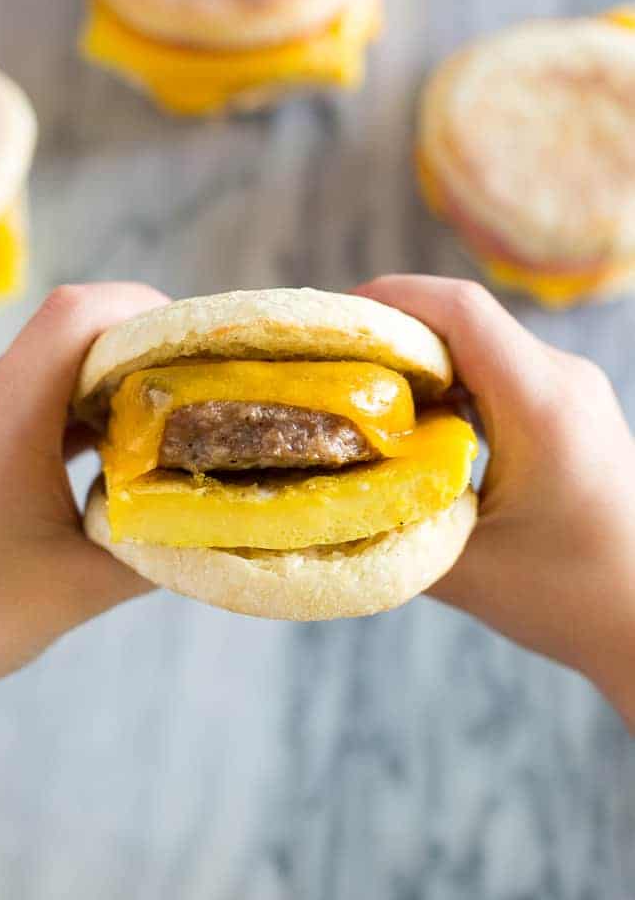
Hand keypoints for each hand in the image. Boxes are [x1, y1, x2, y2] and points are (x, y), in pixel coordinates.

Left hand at [0, 283, 169, 727]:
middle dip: (134, 351)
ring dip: (101, 385)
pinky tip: (102, 450)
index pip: (71, 316)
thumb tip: (221, 520)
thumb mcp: (83, 584)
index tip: (187, 346)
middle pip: (65, 334)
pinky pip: (19, 398)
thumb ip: (160, 546)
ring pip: (43, 366)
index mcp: (0, 420)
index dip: (139, 310)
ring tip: (153, 423)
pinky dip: (68, 413)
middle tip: (187, 388)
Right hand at [356, 275, 634, 731]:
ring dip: (421, 359)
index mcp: (544, 405)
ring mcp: (571, 390)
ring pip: (480, 343)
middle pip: (466, 319)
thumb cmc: (575, 598)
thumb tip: (325, 500)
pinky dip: (450, 383)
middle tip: (331, 363)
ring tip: (363, 393)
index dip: (392, 301)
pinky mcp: (568, 408)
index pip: (462, 311)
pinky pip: (498, 370)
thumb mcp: (469, 570)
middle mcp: (563, 380)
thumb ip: (392, 528)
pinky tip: (415, 420)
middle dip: (393, 331)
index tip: (333, 321)